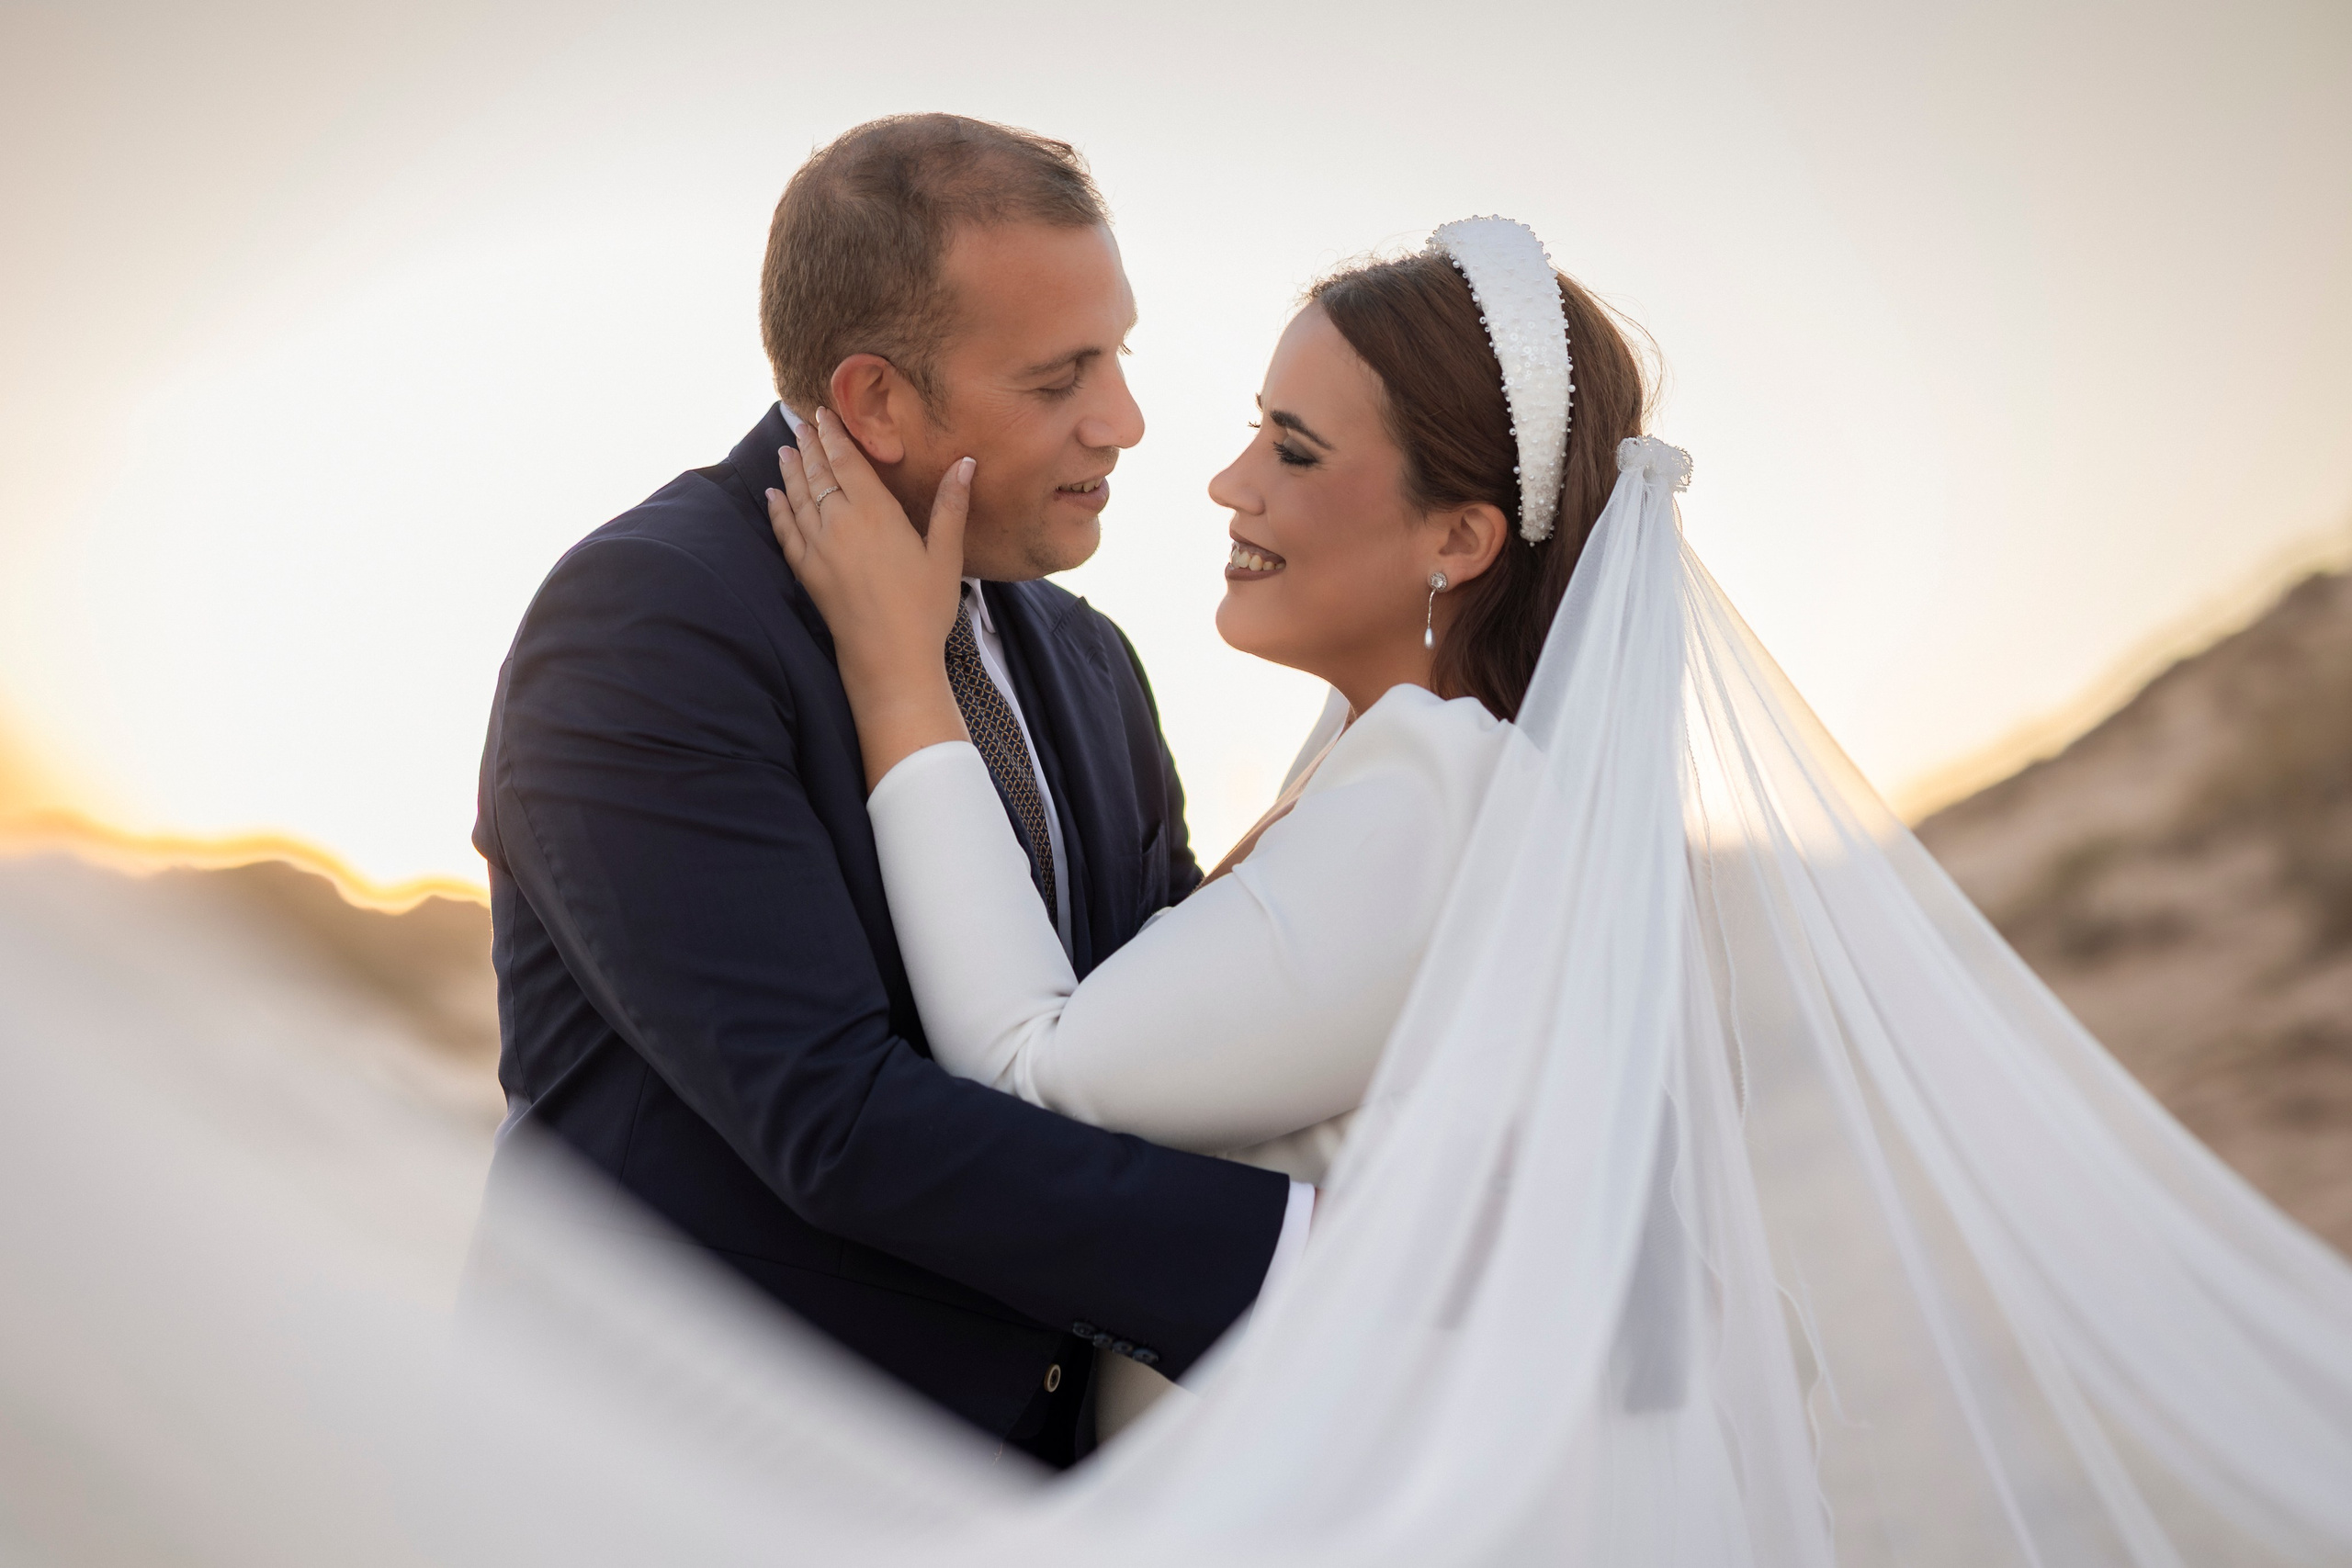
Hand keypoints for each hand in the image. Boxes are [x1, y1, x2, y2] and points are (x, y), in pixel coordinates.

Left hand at [767, 408, 976, 788]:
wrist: (889, 659)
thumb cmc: (925, 609)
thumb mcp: (946, 555)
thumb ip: (951, 506)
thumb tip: (966, 462)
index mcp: (875, 513)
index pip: (847, 461)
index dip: (834, 435)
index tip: (824, 414)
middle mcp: (840, 524)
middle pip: (817, 474)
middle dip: (808, 446)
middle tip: (800, 422)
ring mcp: (818, 549)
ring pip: (797, 498)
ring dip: (790, 471)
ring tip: (785, 449)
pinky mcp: (807, 573)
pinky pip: (785, 532)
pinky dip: (777, 511)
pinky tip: (771, 496)